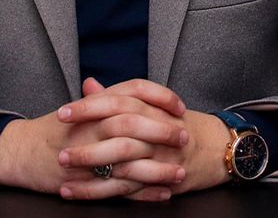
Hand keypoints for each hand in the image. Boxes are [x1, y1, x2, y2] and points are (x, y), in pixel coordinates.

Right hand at [0, 77, 191, 200]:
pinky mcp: (84, 179)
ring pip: (129, 157)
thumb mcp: (83, 109)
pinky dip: (143, 191)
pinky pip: (119, 186)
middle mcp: (92, 124)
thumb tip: (143, 94)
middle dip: (163, 131)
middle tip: (185, 137)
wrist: (21, 151)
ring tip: (180, 172)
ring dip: (158, 167)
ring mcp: (87, 152)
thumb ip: (110, 99)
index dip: (161, 97)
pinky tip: (162, 193)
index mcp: (95, 104)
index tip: (180, 107)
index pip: (134, 90)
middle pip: (134, 121)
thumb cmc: (55, 130)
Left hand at [57, 78, 231, 199]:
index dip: (88, 107)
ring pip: (122, 162)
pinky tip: (76, 193)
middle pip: (117, 131)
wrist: (217, 147)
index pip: (116, 101)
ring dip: (91, 168)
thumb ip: (118, 95)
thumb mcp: (152, 104)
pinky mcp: (161, 180)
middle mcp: (156, 129)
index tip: (63, 112)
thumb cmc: (180, 124)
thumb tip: (88, 84)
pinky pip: (127, 188)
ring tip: (62, 174)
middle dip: (86, 141)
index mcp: (150, 107)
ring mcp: (160, 156)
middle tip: (59, 148)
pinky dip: (100, 192)